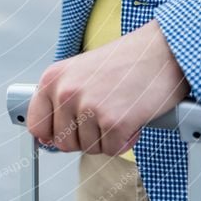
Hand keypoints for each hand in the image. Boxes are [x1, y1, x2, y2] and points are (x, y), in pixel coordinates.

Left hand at [27, 19, 189, 155]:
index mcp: (52, 78)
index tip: (70, 128)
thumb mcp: (81, 73)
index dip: (54, 133)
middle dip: (86, 136)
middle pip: (64, 143)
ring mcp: (89, 107)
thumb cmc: (127, 61)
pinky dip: (126, 139)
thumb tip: (47, 139)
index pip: (37, 125)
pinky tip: (133, 116)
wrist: (164, 50)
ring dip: (108, 136)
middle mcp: (66, 92)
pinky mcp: (114, 122)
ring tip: (121, 108)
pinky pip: (112, 150)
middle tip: (106, 112)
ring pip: (89, 148)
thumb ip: (61, 101)